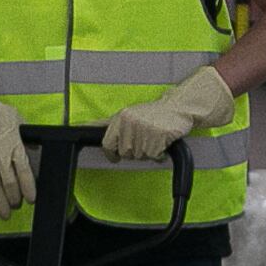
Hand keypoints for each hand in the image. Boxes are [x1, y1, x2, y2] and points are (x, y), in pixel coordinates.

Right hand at [0, 61, 32, 218]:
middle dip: (15, 199)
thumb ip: (24, 133)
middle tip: (17, 205)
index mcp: (13, 144)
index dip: (29, 189)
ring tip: (4, 213)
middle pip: (10, 184)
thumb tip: (32, 144)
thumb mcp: (14, 117)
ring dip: (1, 204)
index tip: (31, 198)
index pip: (25, 173)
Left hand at [98, 64, 234, 163]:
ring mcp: (144, 129)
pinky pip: (154, 156)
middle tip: (144, 140)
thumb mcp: (128, 114)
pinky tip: (162, 142)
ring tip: (154, 139)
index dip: (112, 153)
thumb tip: (87, 125)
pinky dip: (159, 154)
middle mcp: (130, 123)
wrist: (178, 108)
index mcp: (121, 117)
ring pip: (140, 156)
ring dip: (148, 153)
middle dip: (135, 152)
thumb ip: (108, 123)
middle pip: (125, 153)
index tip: (116, 156)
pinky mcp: (158, 136)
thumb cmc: (153, 114)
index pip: (107, 144)